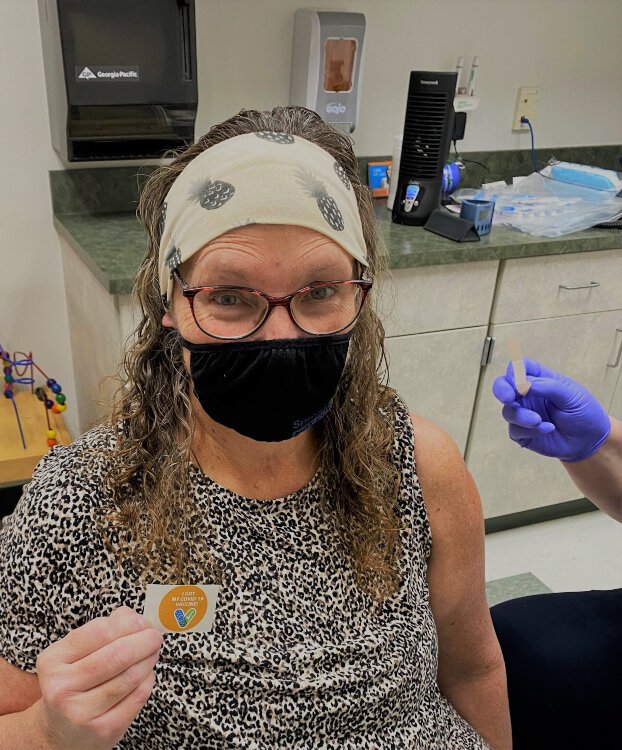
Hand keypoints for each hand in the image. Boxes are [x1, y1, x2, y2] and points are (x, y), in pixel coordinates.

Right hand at [33, 606, 162, 749]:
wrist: (61, 732)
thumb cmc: (73, 684)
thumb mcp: (74, 655)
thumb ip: (101, 631)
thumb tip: (130, 615)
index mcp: (53, 660)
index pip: (99, 631)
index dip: (128, 623)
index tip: (142, 621)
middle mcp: (62, 687)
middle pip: (118, 655)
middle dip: (144, 640)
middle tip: (154, 636)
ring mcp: (81, 712)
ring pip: (131, 676)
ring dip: (149, 658)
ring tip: (153, 651)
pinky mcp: (103, 729)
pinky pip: (138, 696)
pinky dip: (148, 679)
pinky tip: (146, 673)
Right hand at [492, 357, 610, 461]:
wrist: (590, 441)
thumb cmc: (584, 412)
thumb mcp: (571, 395)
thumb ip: (548, 386)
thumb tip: (524, 383)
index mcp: (540, 380)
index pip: (520, 367)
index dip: (515, 371)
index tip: (520, 381)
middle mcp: (528, 395)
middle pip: (503, 385)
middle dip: (501, 390)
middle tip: (508, 398)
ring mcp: (524, 413)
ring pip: (508, 411)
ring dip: (521, 416)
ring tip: (539, 421)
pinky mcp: (523, 433)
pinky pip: (515, 430)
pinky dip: (530, 430)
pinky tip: (547, 429)